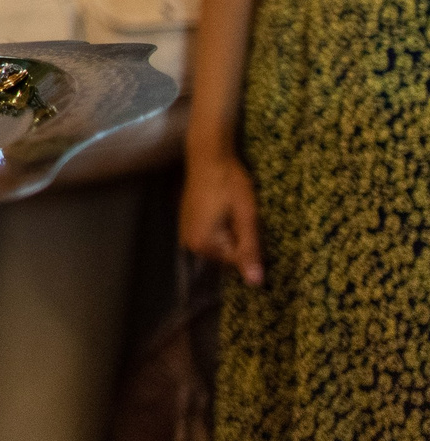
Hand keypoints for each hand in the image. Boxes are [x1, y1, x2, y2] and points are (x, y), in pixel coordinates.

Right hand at [180, 149, 263, 285]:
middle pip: (227, 254)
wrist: (208, 156)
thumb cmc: (230, 184)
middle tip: (242, 214)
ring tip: (234, 209)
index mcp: (203, 244)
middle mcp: (189, 242)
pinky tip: (224, 207)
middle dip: (240, 238)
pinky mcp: (187, 221)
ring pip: (221, 243)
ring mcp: (186, 231)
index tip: (249, 221)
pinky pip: (211, 234)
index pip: (237, 261)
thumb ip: (250, 251)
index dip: (250, 242)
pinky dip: (222, 225)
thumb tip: (255, 284)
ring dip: (232, 231)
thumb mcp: (247, 217)